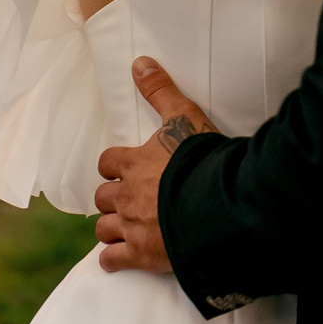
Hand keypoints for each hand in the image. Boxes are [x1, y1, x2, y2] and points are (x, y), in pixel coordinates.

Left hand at [93, 57, 213, 274]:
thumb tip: (139, 62)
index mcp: (133, 164)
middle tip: (130, 199)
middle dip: (113, 198)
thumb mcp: (185, 118)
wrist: (220, 206)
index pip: (107, 163)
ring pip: (103, 228)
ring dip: (111, 227)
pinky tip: (121, 257)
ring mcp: (131, 228)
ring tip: (125, 228)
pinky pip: (112, 260)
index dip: (114, 166)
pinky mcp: (142, 255)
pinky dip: (113, 259)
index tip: (125, 169)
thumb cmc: (203, 161)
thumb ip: (161, 91)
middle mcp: (126, 196)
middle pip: (103, 197)